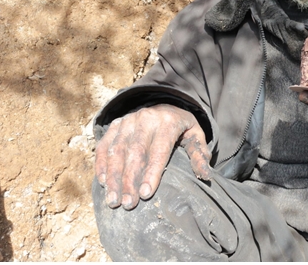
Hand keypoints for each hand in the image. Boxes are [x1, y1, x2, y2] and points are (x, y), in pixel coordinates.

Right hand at [95, 104, 210, 209]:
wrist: (165, 102)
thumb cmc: (181, 126)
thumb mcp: (196, 135)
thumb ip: (199, 154)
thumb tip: (206, 176)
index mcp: (168, 122)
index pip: (158, 150)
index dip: (152, 173)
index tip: (146, 194)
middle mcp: (146, 119)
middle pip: (135, 152)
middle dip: (129, 180)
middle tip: (128, 204)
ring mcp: (128, 121)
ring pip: (117, 150)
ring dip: (113, 177)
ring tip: (113, 200)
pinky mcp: (116, 124)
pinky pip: (104, 145)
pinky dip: (102, 164)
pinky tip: (103, 183)